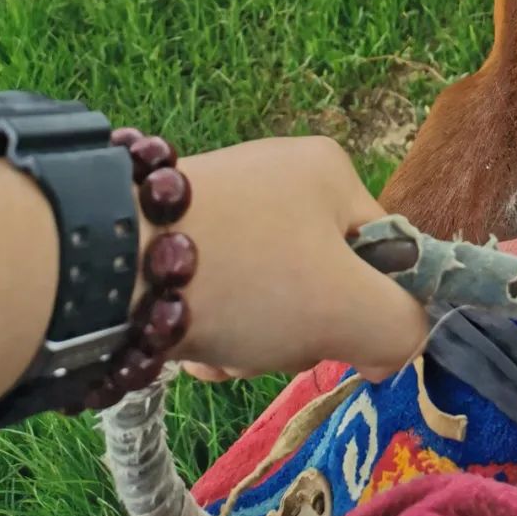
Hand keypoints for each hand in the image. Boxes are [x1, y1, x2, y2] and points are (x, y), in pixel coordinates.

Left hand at [172, 138, 426, 381]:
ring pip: (268, 293)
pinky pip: (221, 289)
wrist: (114, 261)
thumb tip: (397, 339)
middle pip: (321, 278)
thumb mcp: (350, 308)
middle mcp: (280, 171)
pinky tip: (191, 340)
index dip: (368, 310)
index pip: (383, 254)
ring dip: (253, 340)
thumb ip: (402, 326)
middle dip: (299, 330)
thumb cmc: (248, 274)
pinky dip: (213, 325)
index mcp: (330, 169)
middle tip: (271, 343)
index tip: (336, 339)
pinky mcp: (177, 229)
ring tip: (222, 346)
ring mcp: (225, 198)